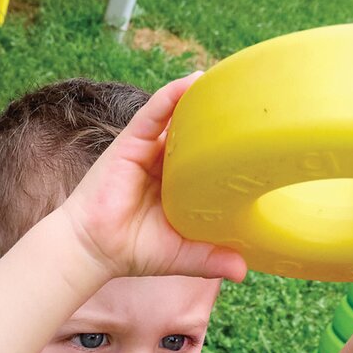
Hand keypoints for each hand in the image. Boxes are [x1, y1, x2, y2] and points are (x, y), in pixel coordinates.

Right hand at [61, 75, 248, 285]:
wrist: (95, 249)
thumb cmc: (134, 252)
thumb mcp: (181, 254)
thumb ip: (210, 258)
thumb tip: (244, 272)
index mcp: (178, 186)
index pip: (207, 158)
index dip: (228, 145)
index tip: (257, 134)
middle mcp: (164, 164)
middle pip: (195, 132)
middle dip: (219, 117)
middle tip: (253, 103)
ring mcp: (148, 150)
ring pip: (178, 116)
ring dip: (201, 99)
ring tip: (232, 82)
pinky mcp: (131, 142)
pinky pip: (154, 111)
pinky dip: (172, 95)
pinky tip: (194, 81)